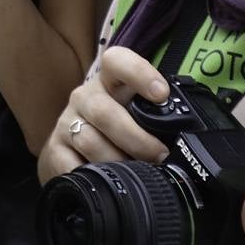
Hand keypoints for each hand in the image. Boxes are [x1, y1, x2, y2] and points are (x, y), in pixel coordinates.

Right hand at [36, 45, 168, 183]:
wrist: (73, 147)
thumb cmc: (115, 128)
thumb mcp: (134, 112)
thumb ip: (155, 116)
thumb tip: (190, 139)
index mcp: (109, 81)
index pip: (117, 61)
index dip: (139, 73)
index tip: (161, 94)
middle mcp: (85, 98)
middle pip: (104, 111)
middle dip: (137, 138)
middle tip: (159, 156)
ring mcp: (67, 122)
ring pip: (90, 141)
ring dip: (118, 161)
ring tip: (137, 174)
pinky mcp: (54, 149)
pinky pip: (72, 165)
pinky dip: (92, 176)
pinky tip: (107, 183)